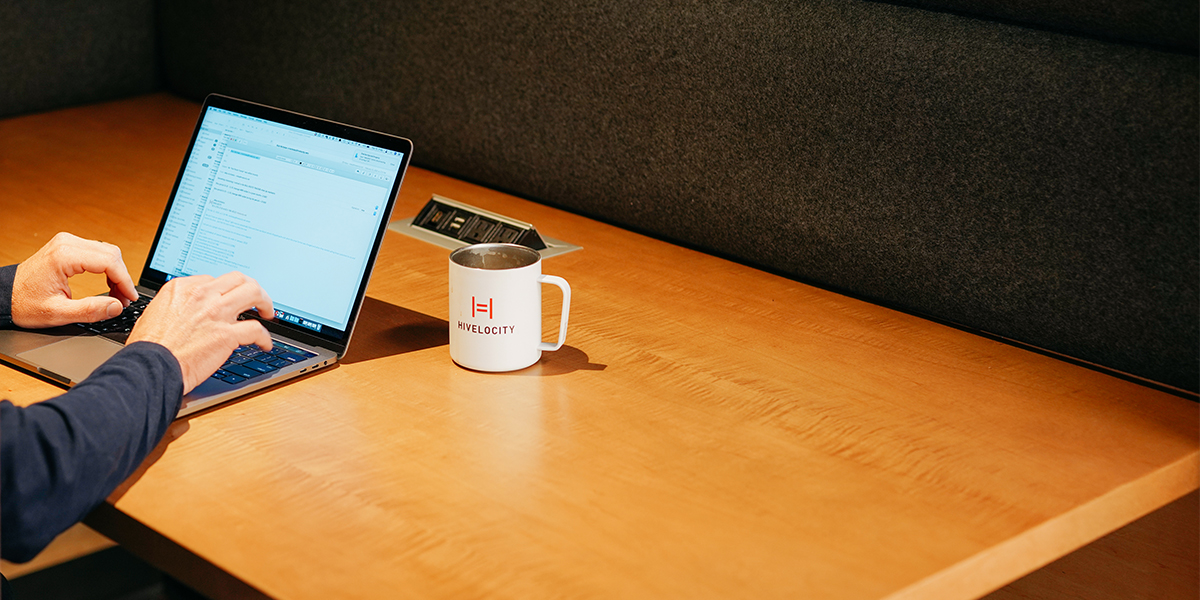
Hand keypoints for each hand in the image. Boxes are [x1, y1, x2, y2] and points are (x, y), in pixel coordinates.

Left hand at [12, 232, 138, 327]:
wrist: (4, 295)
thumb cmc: (24, 303)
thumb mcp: (57, 313)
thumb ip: (90, 311)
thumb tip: (117, 306)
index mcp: (64, 256)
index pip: (109, 262)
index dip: (125, 281)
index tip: (131, 298)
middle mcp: (67, 243)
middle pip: (111, 254)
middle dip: (122, 277)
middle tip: (124, 299)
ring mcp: (67, 242)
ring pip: (107, 251)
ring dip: (116, 272)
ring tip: (117, 294)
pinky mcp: (67, 246)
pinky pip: (97, 252)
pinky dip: (107, 268)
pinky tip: (107, 284)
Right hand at [128, 272, 273, 393]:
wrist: (148, 367)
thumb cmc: (148, 347)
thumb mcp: (156, 313)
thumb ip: (177, 306)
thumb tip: (189, 310)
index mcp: (183, 288)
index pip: (214, 280)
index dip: (226, 291)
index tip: (230, 300)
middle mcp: (202, 295)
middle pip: (238, 279)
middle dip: (252, 287)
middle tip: (257, 300)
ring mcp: (216, 313)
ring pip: (253, 293)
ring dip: (266, 302)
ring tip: (269, 313)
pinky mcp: (226, 334)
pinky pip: (256, 329)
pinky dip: (265, 338)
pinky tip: (265, 345)